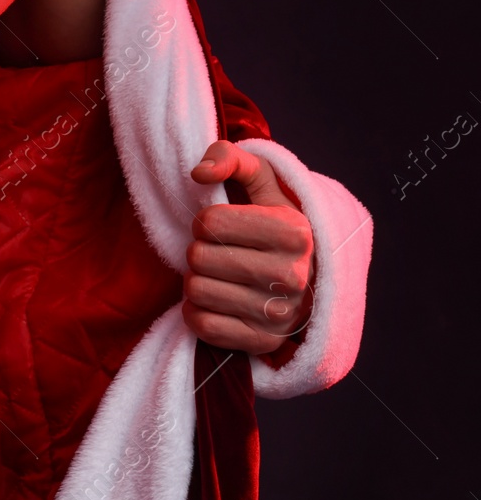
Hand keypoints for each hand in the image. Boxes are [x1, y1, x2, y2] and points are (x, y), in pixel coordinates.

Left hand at [182, 140, 314, 354]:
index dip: (204, 221)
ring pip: (196, 291)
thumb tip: (199, 173)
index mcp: (294, 232)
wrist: (305, 280)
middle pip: (199, 257)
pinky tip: (216, 300)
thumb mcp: (260, 181)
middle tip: (218, 253)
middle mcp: (292, 276)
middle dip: (199, 251)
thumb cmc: (271, 224)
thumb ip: (230, 158)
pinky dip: (196, 311)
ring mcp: (279, 313)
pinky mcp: (262, 342)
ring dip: (197, 281)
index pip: (209, 222)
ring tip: (219, 275)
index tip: (220, 226)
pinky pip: (201, 324)